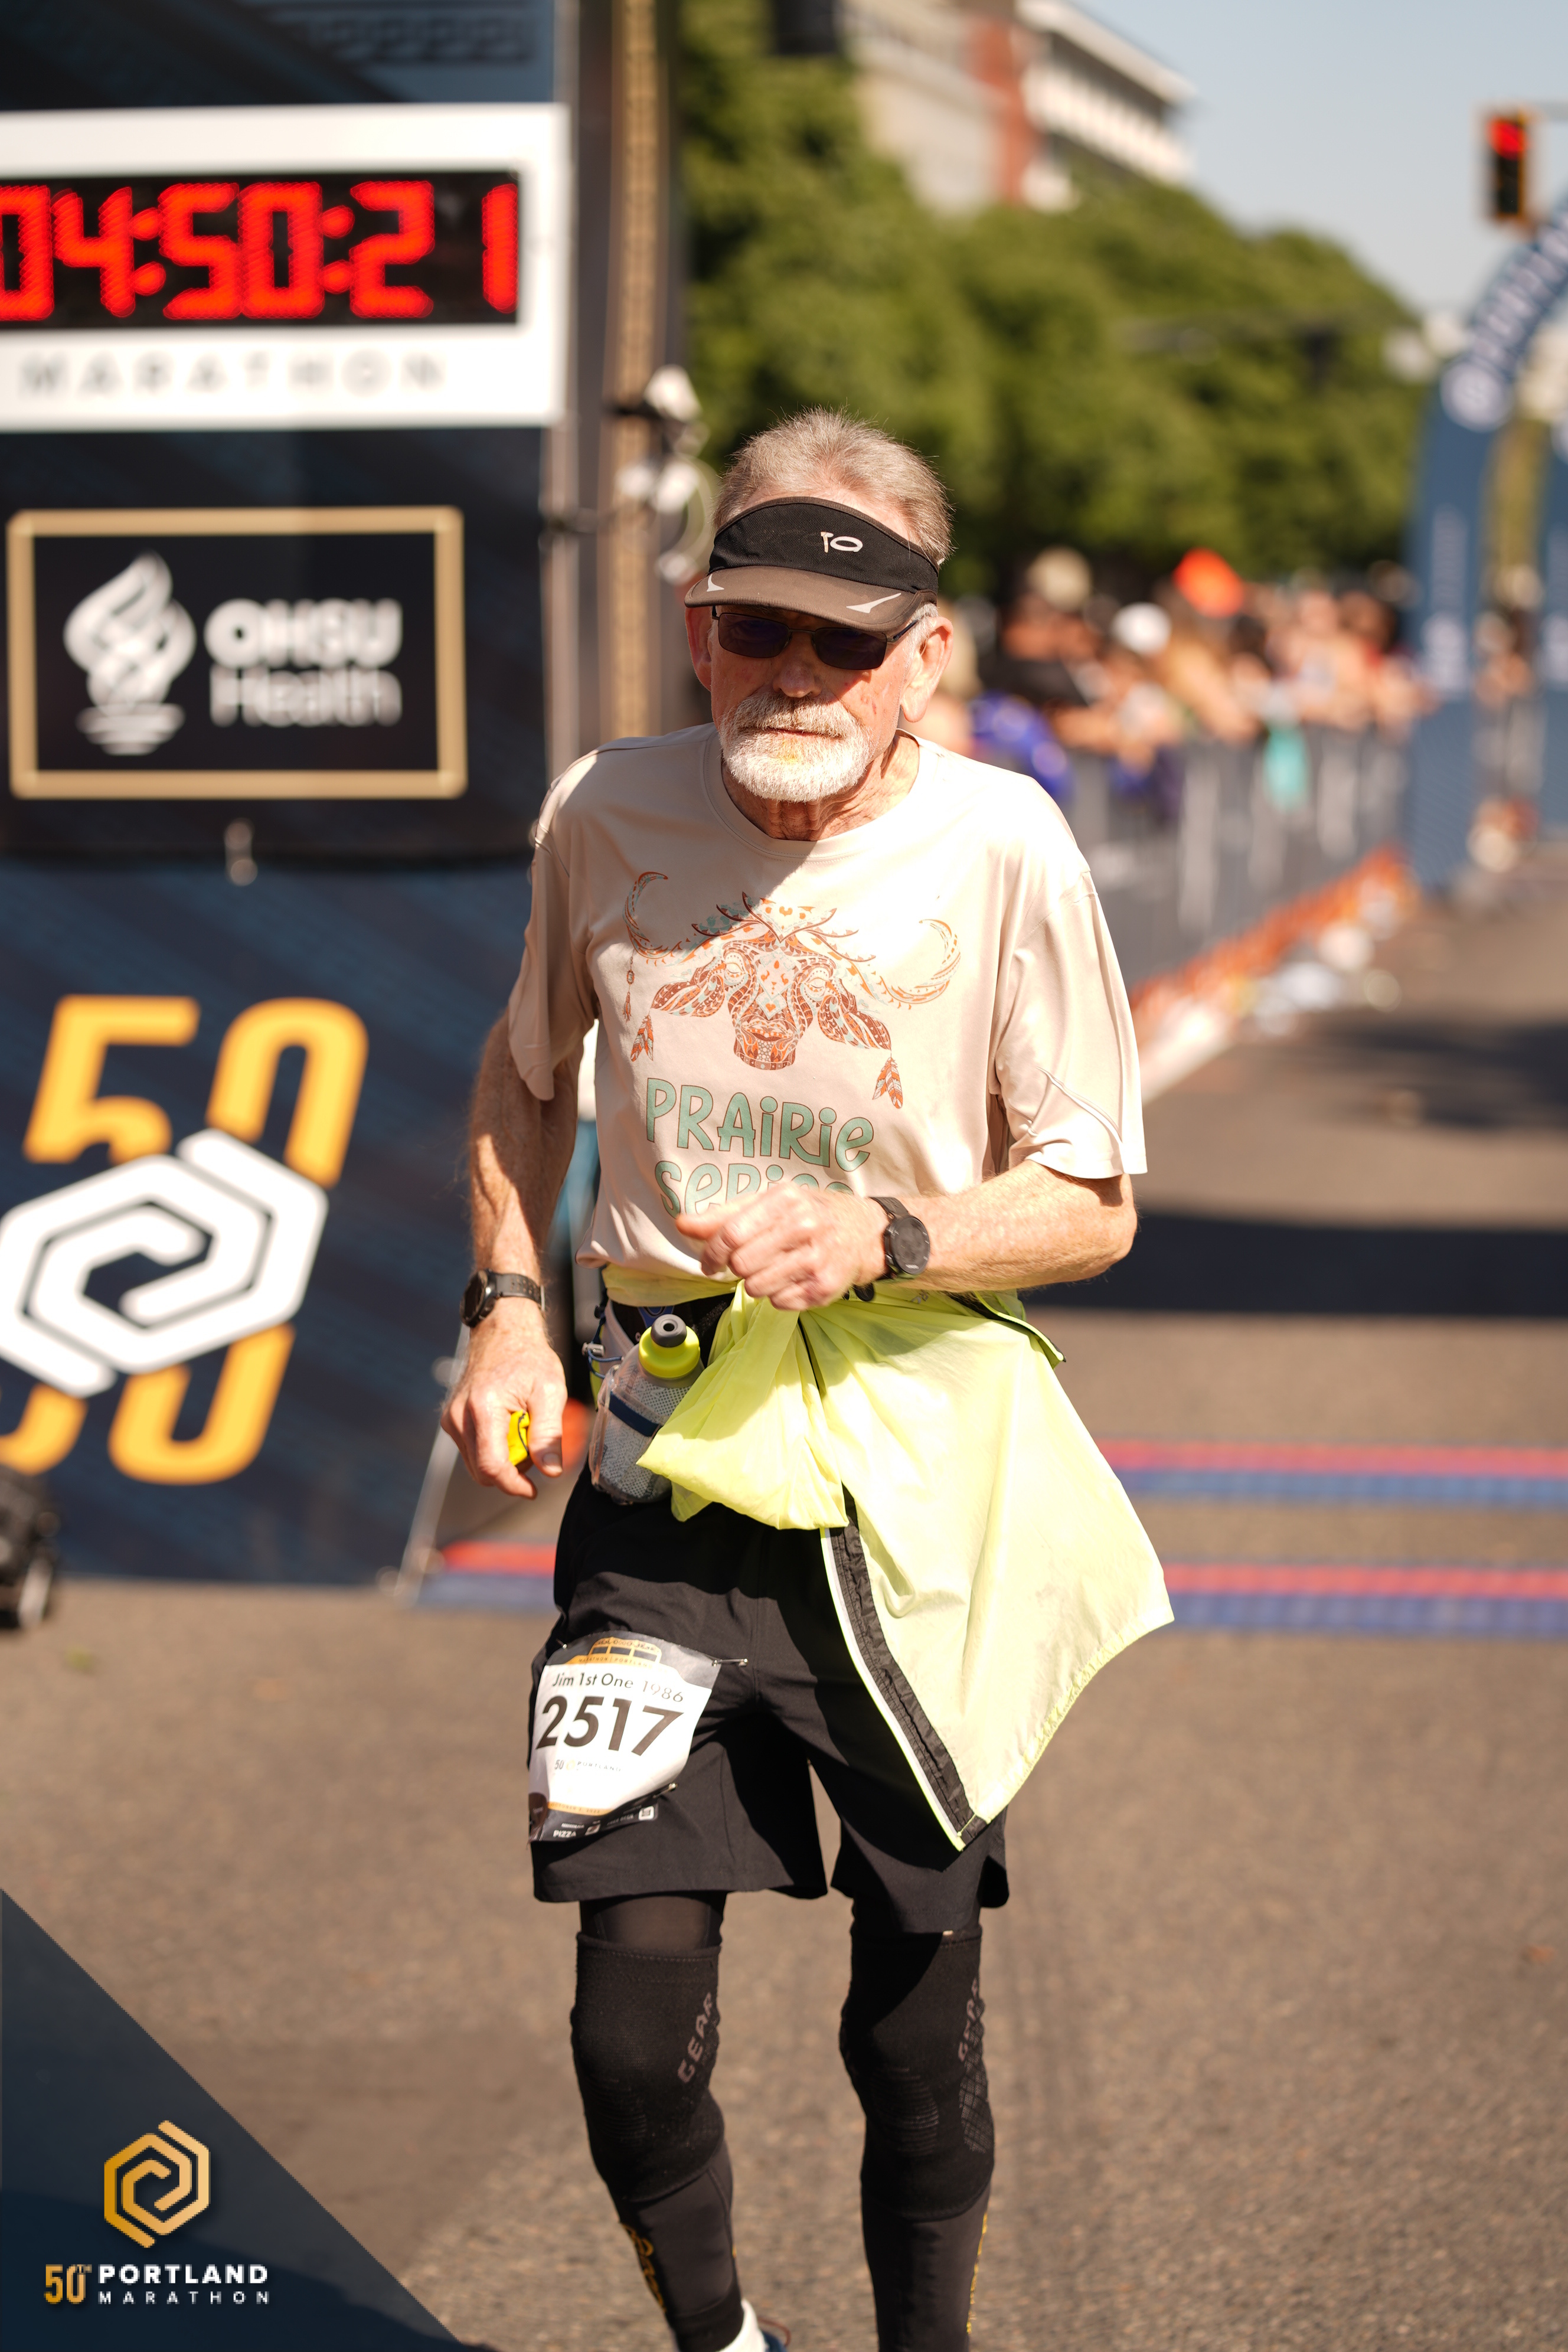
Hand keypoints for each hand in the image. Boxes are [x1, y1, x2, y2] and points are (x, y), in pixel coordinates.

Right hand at [442, 1303, 567, 1498]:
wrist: (503, 1333)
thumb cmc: (529, 1359)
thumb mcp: (551, 1391)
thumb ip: (549, 1433)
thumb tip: (551, 1471)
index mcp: (482, 1408)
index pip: (491, 1467)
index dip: (514, 1486)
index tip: (533, 1491)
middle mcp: (458, 1416)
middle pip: (482, 1471)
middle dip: (511, 1473)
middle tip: (535, 1451)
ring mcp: (451, 1418)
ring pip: (476, 1464)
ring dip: (503, 1461)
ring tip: (523, 1432)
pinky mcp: (451, 1420)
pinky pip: (471, 1450)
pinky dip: (493, 1450)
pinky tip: (509, 1429)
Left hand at [676, 1189, 886, 1309]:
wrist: (863, 1232)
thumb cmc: (807, 1214)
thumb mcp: (768, 1203)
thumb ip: (724, 1216)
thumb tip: (682, 1224)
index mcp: (785, 1200)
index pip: (731, 1235)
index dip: (710, 1253)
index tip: (708, 1263)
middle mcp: (804, 1227)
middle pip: (741, 1265)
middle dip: (736, 1269)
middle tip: (746, 1265)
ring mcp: (816, 1260)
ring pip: (756, 1288)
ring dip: (755, 1284)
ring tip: (771, 1269)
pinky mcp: (824, 1288)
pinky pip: (778, 1303)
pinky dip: (777, 1296)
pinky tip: (791, 1279)